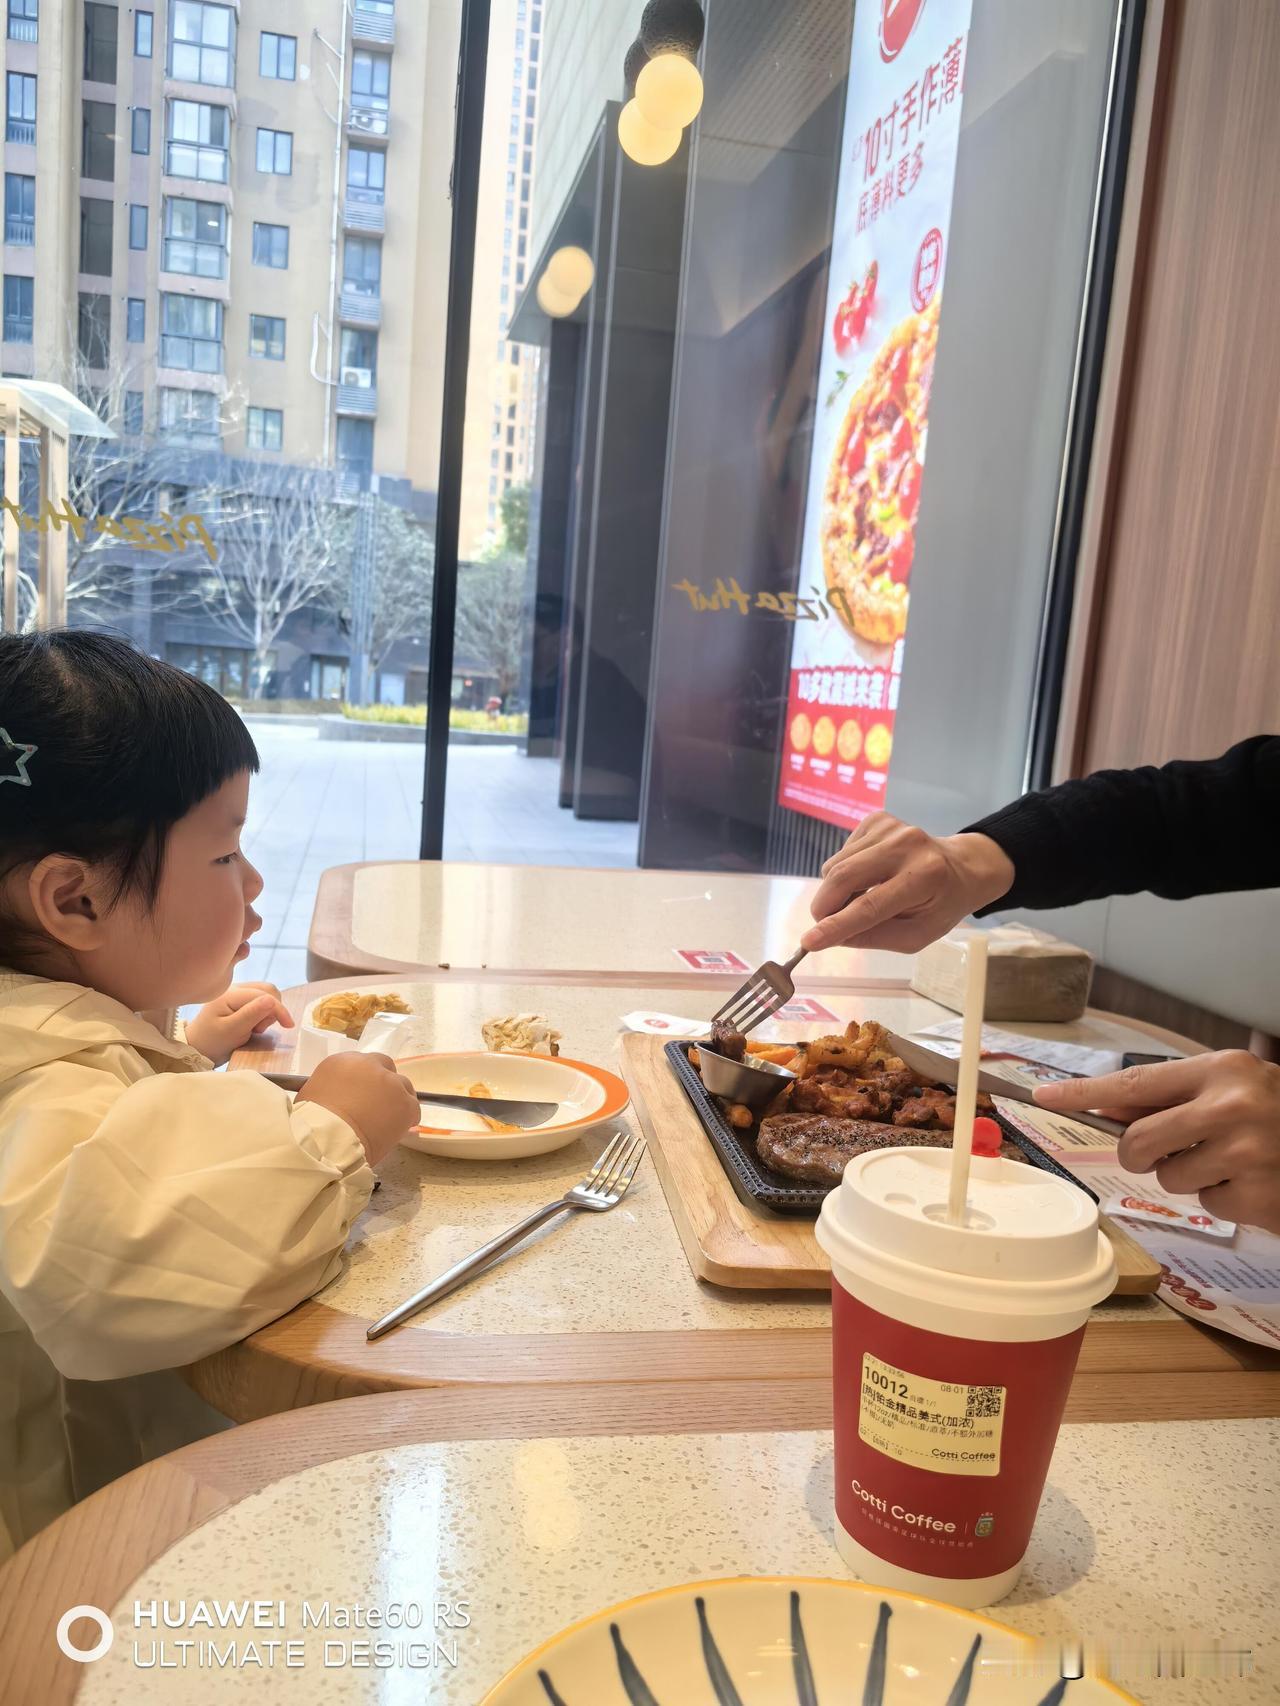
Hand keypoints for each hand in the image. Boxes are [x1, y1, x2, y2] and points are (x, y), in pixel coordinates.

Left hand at [186, 982, 293, 1066]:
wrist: (197, 1048)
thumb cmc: (212, 1042)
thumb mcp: (232, 1031)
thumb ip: (252, 1014)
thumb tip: (272, 1000)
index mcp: (231, 993)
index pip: (264, 995)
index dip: (279, 1009)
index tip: (289, 1027)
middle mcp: (234, 987)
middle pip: (268, 990)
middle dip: (272, 1010)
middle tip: (259, 1029)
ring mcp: (237, 992)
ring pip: (266, 994)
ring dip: (268, 1012)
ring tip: (255, 1028)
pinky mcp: (239, 999)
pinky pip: (260, 1000)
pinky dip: (263, 1012)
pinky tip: (253, 1024)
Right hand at [295, 1052, 419, 1166]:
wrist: (328, 1140)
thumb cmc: (311, 1124)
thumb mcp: (312, 1095)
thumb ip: (331, 1088)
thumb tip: (337, 1098)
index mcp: (343, 1061)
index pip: (364, 1064)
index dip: (366, 1080)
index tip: (364, 1095)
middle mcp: (370, 1065)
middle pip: (386, 1069)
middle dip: (384, 1086)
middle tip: (378, 1107)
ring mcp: (390, 1082)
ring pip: (402, 1087)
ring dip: (396, 1101)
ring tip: (386, 1122)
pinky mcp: (405, 1103)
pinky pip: (413, 1109)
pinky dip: (407, 1119)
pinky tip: (395, 1130)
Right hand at [802, 815, 1014, 952]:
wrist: (960, 868)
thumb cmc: (940, 906)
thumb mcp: (916, 935)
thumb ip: (873, 937)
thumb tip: (829, 937)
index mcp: (925, 877)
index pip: (870, 906)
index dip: (836, 925)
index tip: (808, 942)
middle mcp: (907, 844)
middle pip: (844, 877)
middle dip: (824, 906)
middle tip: (823, 926)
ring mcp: (890, 827)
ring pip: (836, 865)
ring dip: (837, 890)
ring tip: (864, 897)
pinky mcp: (877, 819)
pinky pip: (842, 853)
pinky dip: (847, 871)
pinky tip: (870, 875)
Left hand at [1033, 1051, 1279, 1231]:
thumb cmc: (1277, 1116)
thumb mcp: (1232, 1089)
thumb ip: (1175, 1097)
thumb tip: (1104, 1109)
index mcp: (1220, 1069)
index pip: (1134, 1083)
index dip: (1083, 1094)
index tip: (1043, 1097)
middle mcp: (1231, 1105)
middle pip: (1138, 1141)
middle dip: (1145, 1154)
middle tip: (1178, 1149)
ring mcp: (1246, 1152)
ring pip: (1168, 1178)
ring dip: (1193, 1178)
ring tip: (1233, 1163)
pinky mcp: (1257, 1195)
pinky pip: (1207, 1205)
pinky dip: (1225, 1201)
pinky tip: (1254, 1184)